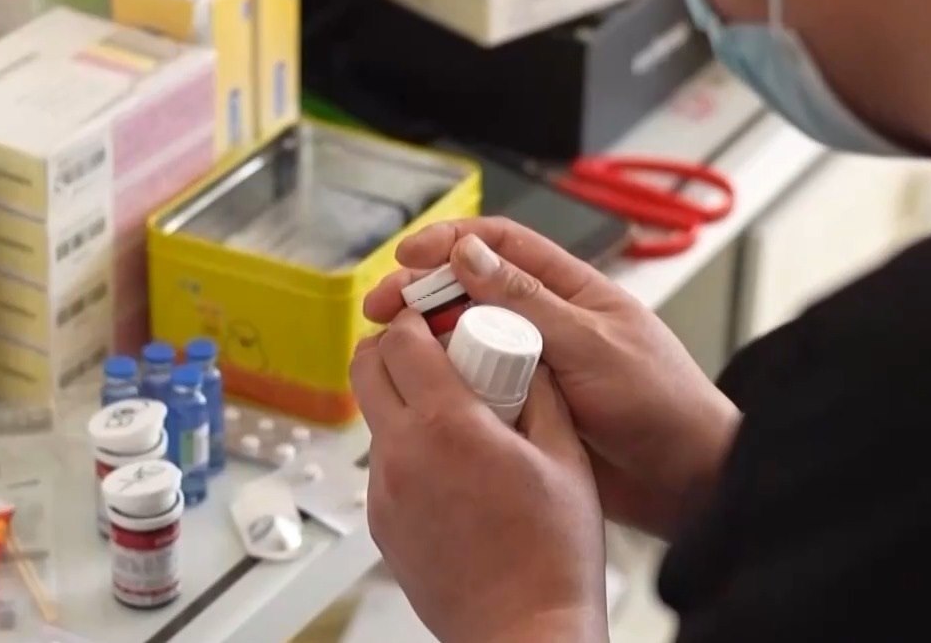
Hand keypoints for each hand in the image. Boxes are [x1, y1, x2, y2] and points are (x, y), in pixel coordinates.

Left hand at [352, 310, 608, 642]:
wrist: (524, 632)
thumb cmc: (552, 558)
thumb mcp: (566, 458)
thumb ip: (543, 396)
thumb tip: (531, 359)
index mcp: (447, 426)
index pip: (400, 341)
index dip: (416, 320)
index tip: (438, 321)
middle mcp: (403, 455)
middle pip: (364, 368)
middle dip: (392, 349)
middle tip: (432, 354)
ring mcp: (385, 494)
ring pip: (374, 419)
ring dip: (401, 402)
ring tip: (456, 421)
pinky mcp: (381, 526)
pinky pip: (384, 467)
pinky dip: (407, 451)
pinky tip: (453, 470)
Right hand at [364, 218, 740, 536]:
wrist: (687, 482)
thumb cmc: (662, 404)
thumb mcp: (591, 344)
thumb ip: (529, 301)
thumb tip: (469, 255)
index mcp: (569, 291)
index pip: (498, 246)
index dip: (448, 242)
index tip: (407, 257)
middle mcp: (546, 323)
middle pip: (469, 290)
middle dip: (420, 291)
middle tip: (380, 309)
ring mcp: (534, 366)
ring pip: (466, 340)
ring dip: (425, 340)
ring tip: (387, 350)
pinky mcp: (525, 409)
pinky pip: (475, 388)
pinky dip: (444, 385)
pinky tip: (419, 392)